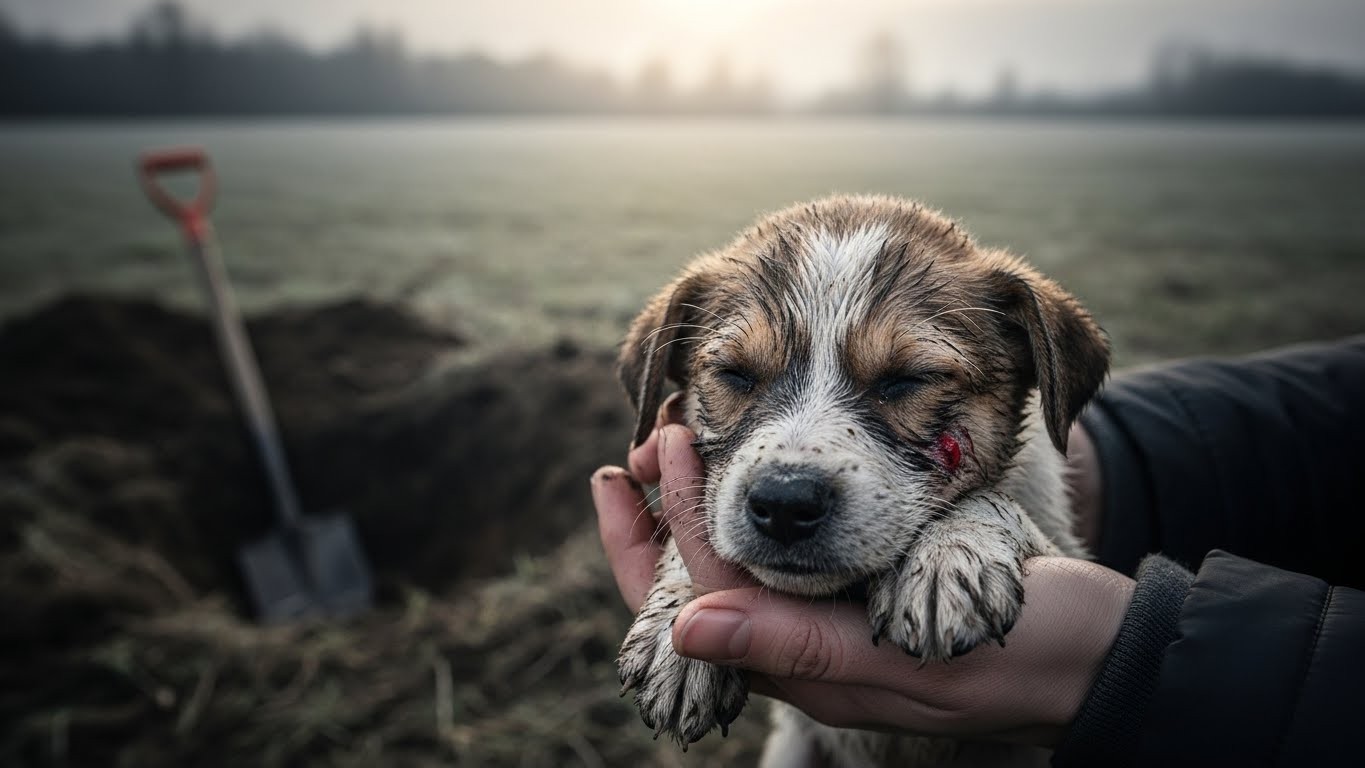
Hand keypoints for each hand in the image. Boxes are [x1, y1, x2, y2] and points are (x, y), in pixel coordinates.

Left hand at [590, 407, 1134, 746]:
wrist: (1102, 657)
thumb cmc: (1025, 653)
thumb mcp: (910, 654)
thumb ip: (798, 645)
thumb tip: (685, 632)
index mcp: (804, 668)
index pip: (703, 592)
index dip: (673, 517)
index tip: (664, 440)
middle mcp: (806, 650)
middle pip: (704, 584)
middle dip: (665, 515)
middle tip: (651, 438)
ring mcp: (835, 626)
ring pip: (741, 569)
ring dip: (706, 507)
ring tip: (683, 443)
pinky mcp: (866, 600)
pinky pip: (787, 559)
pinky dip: (761, 508)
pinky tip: (762, 466)